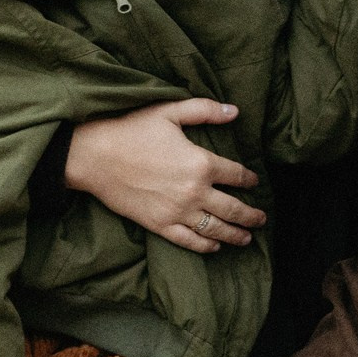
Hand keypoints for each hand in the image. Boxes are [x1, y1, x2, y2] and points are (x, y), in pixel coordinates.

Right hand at [65, 100, 264, 253]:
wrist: (95, 156)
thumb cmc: (131, 130)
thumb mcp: (169, 112)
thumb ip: (205, 110)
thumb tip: (234, 111)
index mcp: (201, 163)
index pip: (236, 175)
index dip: (249, 179)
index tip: (254, 181)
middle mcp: (195, 192)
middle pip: (233, 208)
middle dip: (251, 215)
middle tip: (261, 218)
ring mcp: (178, 212)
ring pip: (216, 228)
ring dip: (236, 234)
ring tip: (247, 237)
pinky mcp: (160, 225)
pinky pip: (190, 241)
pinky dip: (206, 246)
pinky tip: (215, 246)